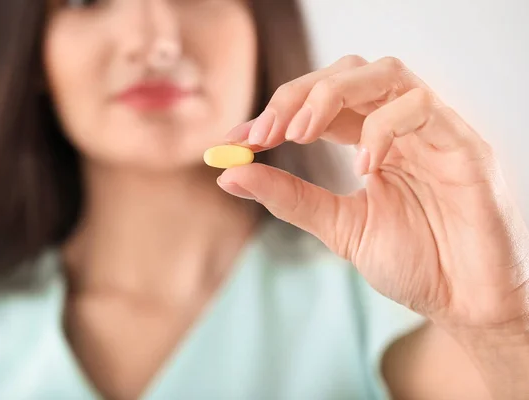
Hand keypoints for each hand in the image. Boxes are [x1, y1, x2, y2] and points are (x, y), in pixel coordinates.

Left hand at [218, 55, 528, 334]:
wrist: (464, 303)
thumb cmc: (413, 262)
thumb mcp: (339, 226)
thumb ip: (289, 198)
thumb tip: (228, 174)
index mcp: (371, 141)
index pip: (320, 102)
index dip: (277, 111)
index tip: (237, 138)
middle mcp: (400, 127)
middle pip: (347, 73)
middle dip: (297, 95)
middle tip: (263, 133)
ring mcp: (432, 131)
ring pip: (383, 74)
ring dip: (331, 95)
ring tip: (299, 135)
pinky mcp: (463, 145)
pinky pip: (420, 108)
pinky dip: (381, 128)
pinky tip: (363, 166)